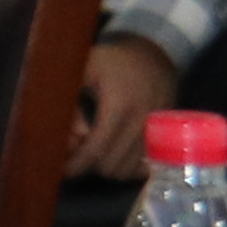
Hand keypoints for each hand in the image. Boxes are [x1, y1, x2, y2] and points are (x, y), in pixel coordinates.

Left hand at [70, 31, 180, 183]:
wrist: (155, 57)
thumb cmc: (112, 62)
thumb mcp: (83, 69)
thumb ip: (73, 103)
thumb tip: (76, 138)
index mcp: (119, 104)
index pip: (97, 147)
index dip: (78, 162)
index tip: (61, 169)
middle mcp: (142, 123)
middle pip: (112, 164)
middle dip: (88, 165)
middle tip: (72, 155)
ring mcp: (157, 133)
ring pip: (127, 169)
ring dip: (106, 167)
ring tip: (91, 152)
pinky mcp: (166, 139)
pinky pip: (143, 167)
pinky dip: (126, 168)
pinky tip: (111, 154)